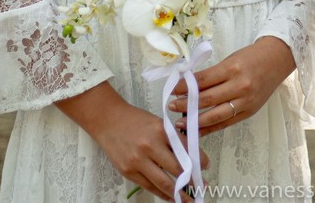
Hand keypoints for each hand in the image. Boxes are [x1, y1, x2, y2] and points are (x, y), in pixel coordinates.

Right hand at [54, 82, 207, 200]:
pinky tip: (171, 196)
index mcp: (161, 131)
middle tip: (202, 186)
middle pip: (177, 169)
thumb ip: (173, 139)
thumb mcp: (158, 123)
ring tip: (189, 198)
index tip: (206, 167)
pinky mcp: (128, 172)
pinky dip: (161, 194)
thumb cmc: (135, 120)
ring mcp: (138, 161)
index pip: (186, 149)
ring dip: (179, 193)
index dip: (199, 161)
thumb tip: (191, 157)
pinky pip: (149, 187)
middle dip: (192, 180)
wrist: (108, 121)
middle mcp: (150, 146)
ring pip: (163, 182)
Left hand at [167, 37, 295, 136]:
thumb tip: (189, 86)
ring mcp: (246, 101)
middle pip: (207, 99)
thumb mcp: (230, 60)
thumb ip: (212, 74)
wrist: (278, 59)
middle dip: (186, 105)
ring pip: (216, 116)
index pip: (203, 81)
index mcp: (232, 69)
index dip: (185, 87)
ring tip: (181, 122)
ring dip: (196, 121)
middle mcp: (239, 86)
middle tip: (171, 107)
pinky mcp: (250, 112)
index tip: (172, 90)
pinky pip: (227, 123)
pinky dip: (211, 128)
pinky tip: (198, 129)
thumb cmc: (251, 57)